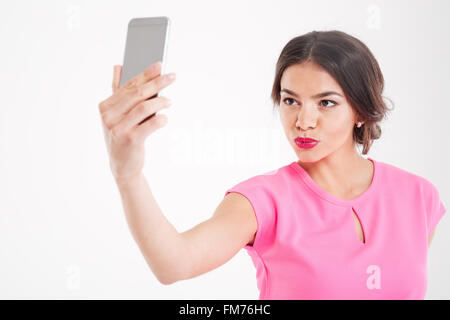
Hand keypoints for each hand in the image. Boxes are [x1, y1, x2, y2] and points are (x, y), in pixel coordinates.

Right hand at [98, 61, 175, 181]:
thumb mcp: (116, 115)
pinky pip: (151, 124)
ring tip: (169, 101)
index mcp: (105, 107)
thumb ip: (117, 91)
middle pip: (137, 94)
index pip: (128, 86)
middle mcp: (109, 116)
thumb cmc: (121, 136)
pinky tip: (164, 119)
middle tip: (172, 76)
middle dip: (157, 83)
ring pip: (145, 107)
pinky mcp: (130, 140)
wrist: (122, 166)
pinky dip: (161, 119)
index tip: (159, 65)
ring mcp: (118, 128)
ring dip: (161, 102)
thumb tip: (118, 66)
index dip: (145, 74)